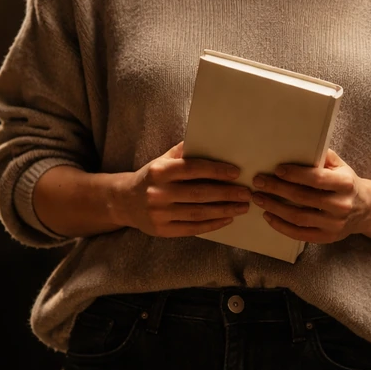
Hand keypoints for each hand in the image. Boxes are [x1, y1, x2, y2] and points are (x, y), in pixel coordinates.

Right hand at [117, 142, 250, 237]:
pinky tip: (227, 219)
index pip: (192, 169)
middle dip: (226, 193)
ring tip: (242, 206)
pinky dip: (212, 224)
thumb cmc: (151, 177)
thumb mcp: (162, 160)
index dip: (216, 170)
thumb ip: (183, 152)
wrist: (123, 201)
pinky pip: (192, 228)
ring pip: (198, 212)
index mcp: (159, 171)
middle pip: (199, 193)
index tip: (236, 172)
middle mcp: (158, 193)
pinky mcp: (162, 230)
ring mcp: (159, 214)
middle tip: (246, 192)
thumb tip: (211, 139)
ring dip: (224, 210)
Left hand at [250, 149, 370, 243]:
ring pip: (298, 217)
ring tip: (258, 198)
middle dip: (277, 189)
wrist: (366, 210)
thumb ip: (323, 156)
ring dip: (274, 207)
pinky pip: (299, 234)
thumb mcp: (341, 166)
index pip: (316, 178)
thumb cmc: (347, 184)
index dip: (295, 174)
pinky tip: (268, 216)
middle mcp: (341, 205)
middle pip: (302, 197)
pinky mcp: (327, 238)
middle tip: (258, 182)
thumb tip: (298, 146)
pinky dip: (281, 226)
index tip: (277, 169)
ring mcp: (334, 224)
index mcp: (345, 184)